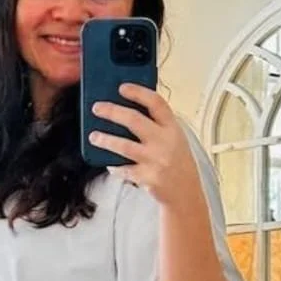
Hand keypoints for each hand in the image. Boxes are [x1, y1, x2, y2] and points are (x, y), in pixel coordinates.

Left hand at [88, 83, 199, 209]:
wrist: (186, 193)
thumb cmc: (178, 163)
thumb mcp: (175, 138)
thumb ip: (157, 124)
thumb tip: (128, 110)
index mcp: (172, 128)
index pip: (156, 103)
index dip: (138, 92)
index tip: (122, 87)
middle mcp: (164, 142)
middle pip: (134, 120)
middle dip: (112, 112)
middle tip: (97, 108)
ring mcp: (156, 160)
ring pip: (124, 146)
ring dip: (105, 139)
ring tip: (93, 136)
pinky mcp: (147, 178)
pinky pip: (123, 169)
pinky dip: (114, 166)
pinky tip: (109, 162)